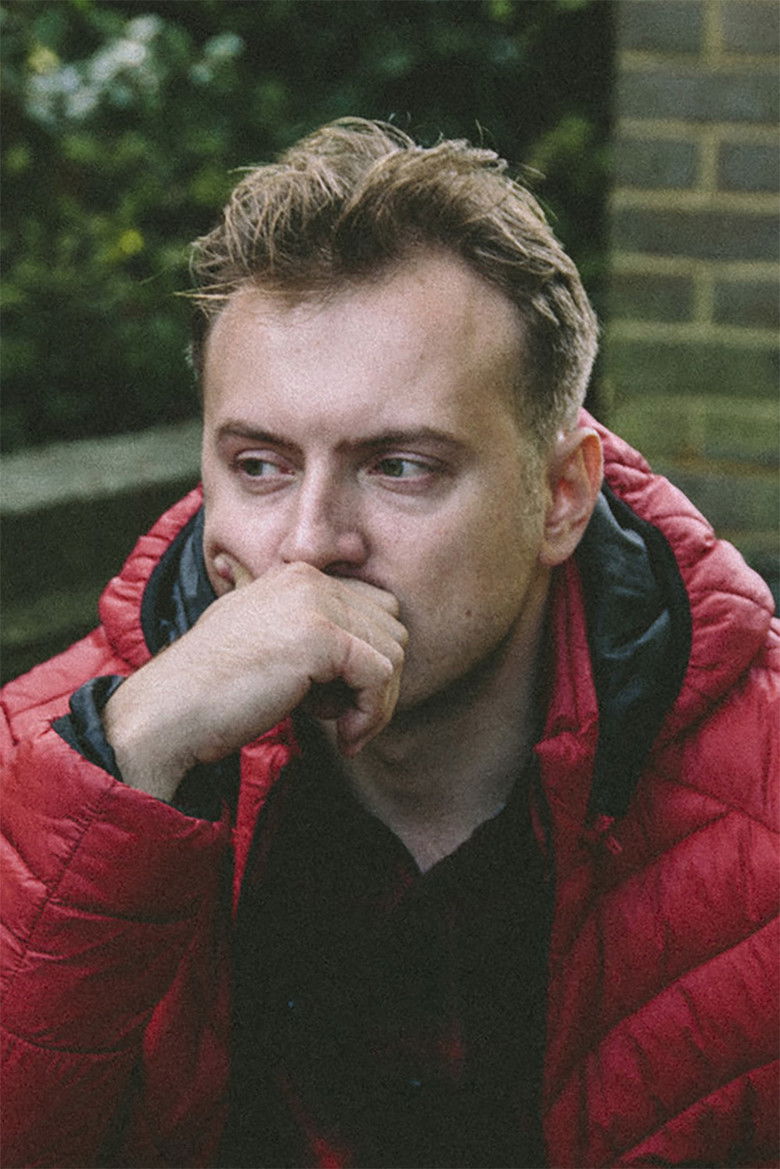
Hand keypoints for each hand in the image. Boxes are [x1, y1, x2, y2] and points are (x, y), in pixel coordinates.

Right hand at [102, 559, 406, 799]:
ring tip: (339, 729)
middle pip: (392, 630)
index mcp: (297, 576)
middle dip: (377, 682)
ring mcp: (315, 604)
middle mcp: (309, 579)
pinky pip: (381, 677)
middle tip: (343, 718)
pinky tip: (344, 739)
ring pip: (394, 654)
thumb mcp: (264, 644)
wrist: (168, 713)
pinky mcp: (321, 637)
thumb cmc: (211, 692)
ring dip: (376, 703)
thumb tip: (361, 659)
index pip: (375, 609)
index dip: (367, 660)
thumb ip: (308, 635)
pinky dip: (372, 714)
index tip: (342, 701)